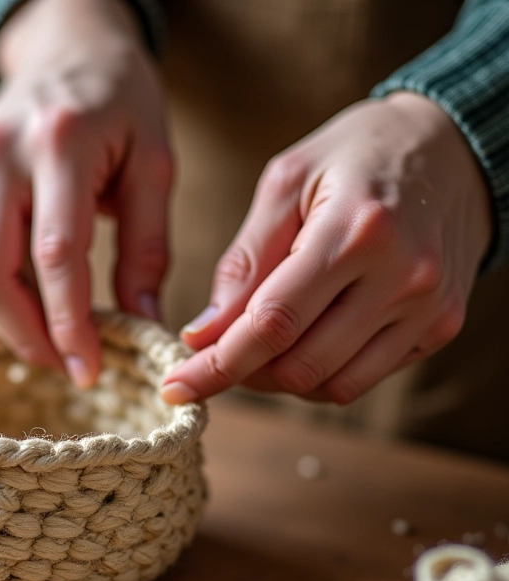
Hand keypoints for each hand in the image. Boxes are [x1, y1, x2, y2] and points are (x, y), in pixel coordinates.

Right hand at [0, 0, 171, 387]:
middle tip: (71, 369)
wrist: (66, 47)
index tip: (90, 370)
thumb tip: (144, 323)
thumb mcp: (154, 165)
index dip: (70, 324)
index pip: (56, 256)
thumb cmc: (121, 102)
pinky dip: (7, 295)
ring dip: (15, 324)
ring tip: (60, 347)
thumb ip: (148, 247)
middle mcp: (0, 155)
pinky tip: (41, 309)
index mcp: (59, 143)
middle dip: (30, 338)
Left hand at [162, 93, 492, 405]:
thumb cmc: (356, 155)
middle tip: (217, 352)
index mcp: (356, 230)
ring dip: (280, 378)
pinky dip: (320, 374)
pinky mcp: (440, 326)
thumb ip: (243, 263)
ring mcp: (428, 308)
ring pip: (331, 386)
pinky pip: (363, 380)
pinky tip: (307, 340)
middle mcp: (402, 277)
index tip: (176, 386)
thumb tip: (202, 334)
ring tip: (262, 343)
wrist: (452, 147)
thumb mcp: (286, 182)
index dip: (217, 365)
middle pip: (299, 365)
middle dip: (243, 372)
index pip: (272, 323)